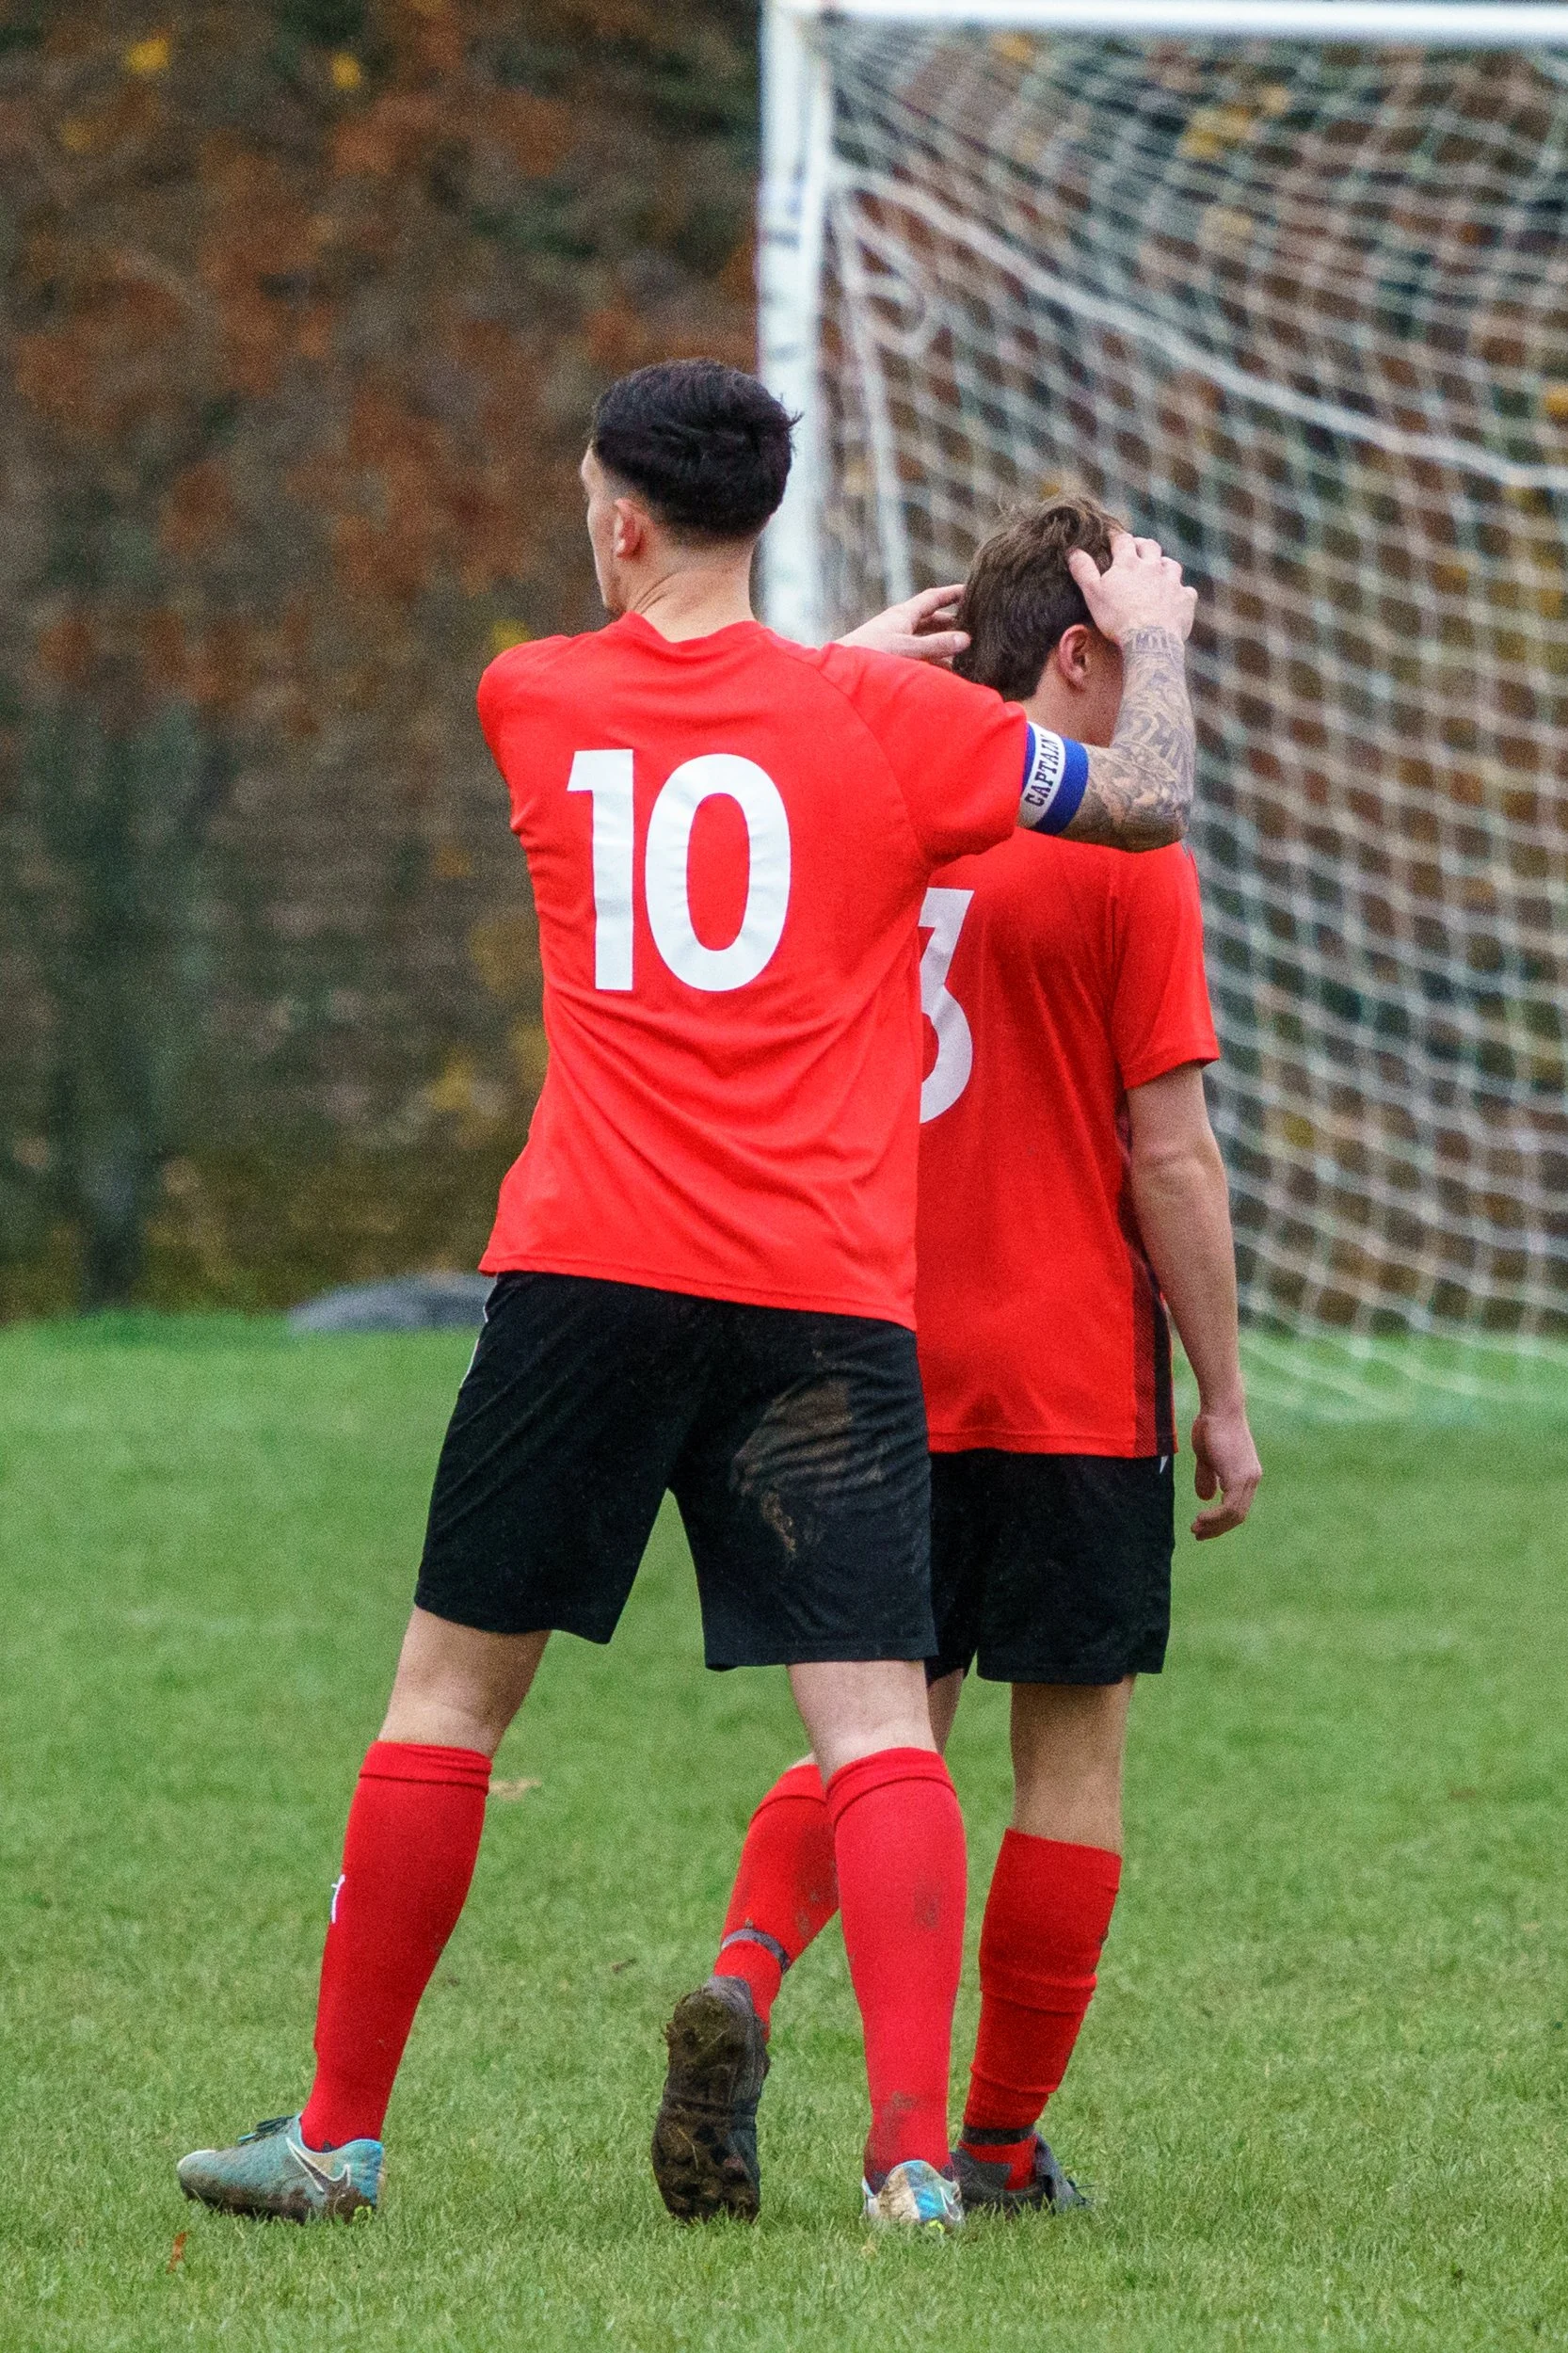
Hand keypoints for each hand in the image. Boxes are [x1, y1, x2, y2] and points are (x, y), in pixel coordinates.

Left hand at [838, 583, 968, 665]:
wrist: (837, 673)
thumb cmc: (869, 656)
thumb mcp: (908, 649)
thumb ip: (936, 645)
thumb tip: (965, 639)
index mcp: (902, 615)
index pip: (932, 598)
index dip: (951, 593)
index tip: (970, 589)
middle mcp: (898, 625)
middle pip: (930, 620)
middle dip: (950, 623)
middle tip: (972, 626)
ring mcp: (893, 642)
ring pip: (923, 640)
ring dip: (942, 645)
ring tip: (963, 653)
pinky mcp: (888, 659)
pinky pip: (916, 656)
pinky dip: (931, 662)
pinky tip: (942, 673)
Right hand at [1068, 533, 1195, 646]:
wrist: (1148, 641)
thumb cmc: (1116, 618)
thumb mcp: (1093, 594)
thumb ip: (1083, 570)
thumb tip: (1073, 551)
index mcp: (1129, 563)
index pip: (1122, 540)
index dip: (1116, 536)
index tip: (1112, 535)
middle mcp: (1153, 567)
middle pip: (1150, 546)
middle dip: (1142, 545)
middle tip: (1137, 548)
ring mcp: (1172, 582)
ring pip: (1171, 564)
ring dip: (1164, 564)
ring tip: (1159, 569)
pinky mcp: (1185, 599)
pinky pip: (1186, 590)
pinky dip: (1181, 591)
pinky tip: (1176, 597)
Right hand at [1189, 1399, 1260, 1538]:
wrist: (1219, 1409)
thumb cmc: (1211, 1427)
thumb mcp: (1207, 1458)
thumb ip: (1208, 1477)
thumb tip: (1206, 1498)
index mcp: (1246, 1474)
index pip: (1237, 1506)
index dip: (1220, 1520)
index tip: (1202, 1526)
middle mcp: (1252, 1479)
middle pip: (1238, 1515)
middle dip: (1217, 1528)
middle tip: (1198, 1534)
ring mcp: (1248, 1479)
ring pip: (1235, 1514)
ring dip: (1214, 1525)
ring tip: (1196, 1529)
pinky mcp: (1239, 1477)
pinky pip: (1230, 1507)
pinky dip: (1215, 1517)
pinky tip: (1201, 1518)